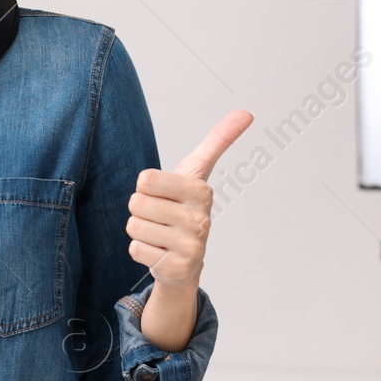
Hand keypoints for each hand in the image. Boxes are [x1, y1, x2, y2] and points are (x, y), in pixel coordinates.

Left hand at [126, 109, 253, 291]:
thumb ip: (218, 140)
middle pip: (136, 203)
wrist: (185, 259)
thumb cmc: (185, 207)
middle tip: (161, 216)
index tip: (164, 194)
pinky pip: (135, 250)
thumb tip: (247, 112)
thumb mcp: (198, 171)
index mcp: (201, 191)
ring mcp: (191, 246)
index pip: (145, 179)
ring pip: (134, 226)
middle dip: (141, 210)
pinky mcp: (177, 268)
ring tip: (160, 234)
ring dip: (141, 231)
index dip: (147, 187)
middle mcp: (200, 219)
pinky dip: (142, 252)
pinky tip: (160, 252)